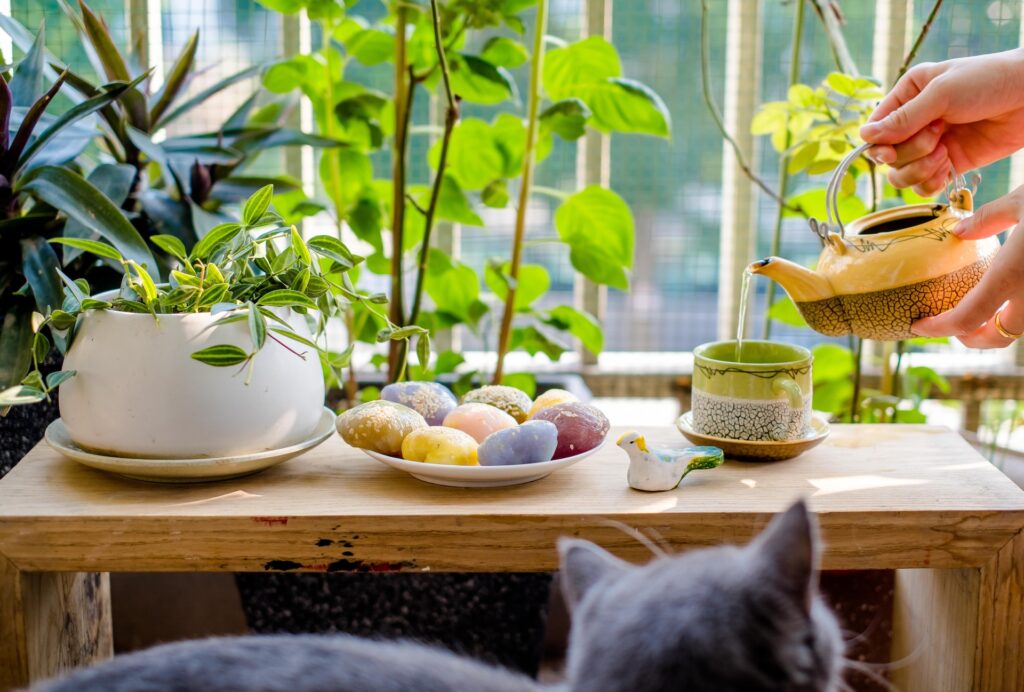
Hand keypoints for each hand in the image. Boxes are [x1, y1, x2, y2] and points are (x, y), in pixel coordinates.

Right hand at [860, 50, 1023, 196]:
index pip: (875, 129)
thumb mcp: (942, 93)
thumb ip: (903, 118)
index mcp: (908, 95)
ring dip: (920, 170)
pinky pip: (924, 186)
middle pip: (888, 157)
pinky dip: (932, 182)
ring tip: (945, 153)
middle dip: (910, 153)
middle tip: (938, 135)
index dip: (879, 146)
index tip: (890, 152)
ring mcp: (932, 144)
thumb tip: (864, 136)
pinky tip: (949, 166)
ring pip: (902, 175)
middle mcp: (915, 121)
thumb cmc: (988, 80)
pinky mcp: (950, 163)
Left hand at [911, 188, 1023, 347]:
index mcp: (1012, 276)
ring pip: (1022, 328)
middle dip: (972, 337)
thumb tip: (960, 230)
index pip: (965, 320)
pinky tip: (1012, 290)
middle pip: (998, 337)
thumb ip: (989, 219)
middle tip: (951, 324)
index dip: (937, 329)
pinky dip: (1021, 308)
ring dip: (999, 325)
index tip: (917, 325)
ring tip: (980, 308)